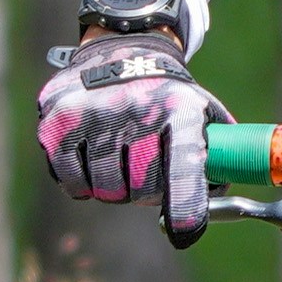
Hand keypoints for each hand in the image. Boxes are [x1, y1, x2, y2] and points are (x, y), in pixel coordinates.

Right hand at [35, 28, 221, 240]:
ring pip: (105, 190)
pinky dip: (83, 182)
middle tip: (144, 175)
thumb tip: (223, 194)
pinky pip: (73, 182)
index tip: (184, 233)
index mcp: (179, 109)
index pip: (185, 165)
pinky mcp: (57, 122)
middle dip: (145, 193)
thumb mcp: (202, 111)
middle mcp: (136, 108)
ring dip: (114, 188)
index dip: (186, 205)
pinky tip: (92, 158)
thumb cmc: (168, 96)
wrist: (122, 48)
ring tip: (118, 160)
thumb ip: (218, 156)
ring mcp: (93, 113)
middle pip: (141, 189)